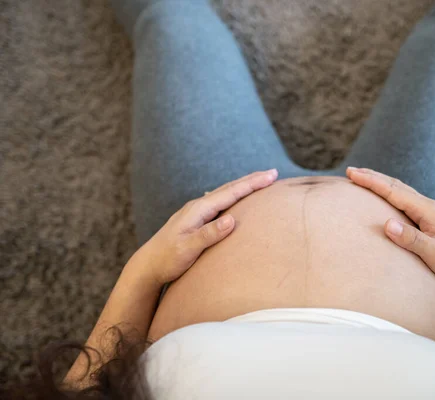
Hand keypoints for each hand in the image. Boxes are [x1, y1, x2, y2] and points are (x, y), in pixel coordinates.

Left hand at [133, 169, 278, 285]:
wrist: (147, 266)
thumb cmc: (167, 259)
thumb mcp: (188, 249)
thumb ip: (209, 234)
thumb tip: (231, 219)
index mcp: (198, 210)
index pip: (231, 193)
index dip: (252, 184)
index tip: (271, 176)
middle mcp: (198, 206)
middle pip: (230, 188)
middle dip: (252, 180)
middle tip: (273, 173)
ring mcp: (196, 212)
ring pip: (225, 194)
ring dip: (244, 187)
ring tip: (260, 181)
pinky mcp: (196, 220)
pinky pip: (220, 202)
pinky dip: (233, 197)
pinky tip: (234, 197)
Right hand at [346, 167, 434, 286]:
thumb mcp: (434, 253)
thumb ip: (410, 238)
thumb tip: (387, 224)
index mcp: (427, 210)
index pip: (393, 191)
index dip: (371, 181)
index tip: (352, 173)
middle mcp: (428, 205)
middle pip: (395, 185)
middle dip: (372, 177)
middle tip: (350, 171)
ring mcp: (429, 210)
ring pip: (400, 190)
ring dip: (380, 182)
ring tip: (363, 177)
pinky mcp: (429, 218)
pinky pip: (404, 199)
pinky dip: (390, 192)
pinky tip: (385, 195)